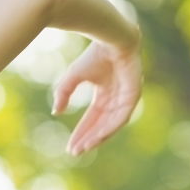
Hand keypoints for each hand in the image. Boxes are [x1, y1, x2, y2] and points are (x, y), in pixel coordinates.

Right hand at [51, 38, 142, 155]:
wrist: (111, 37)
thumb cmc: (94, 53)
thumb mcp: (73, 76)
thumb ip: (63, 93)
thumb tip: (55, 112)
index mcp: (104, 95)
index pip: (92, 119)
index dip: (81, 132)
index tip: (70, 146)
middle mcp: (115, 100)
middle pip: (100, 125)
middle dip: (87, 139)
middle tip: (75, 152)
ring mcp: (125, 99)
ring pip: (111, 125)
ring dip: (97, 138)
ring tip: (84, 148)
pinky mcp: (133, 97)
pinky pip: (121, 119)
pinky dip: (109, 129)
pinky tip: (97, 137)